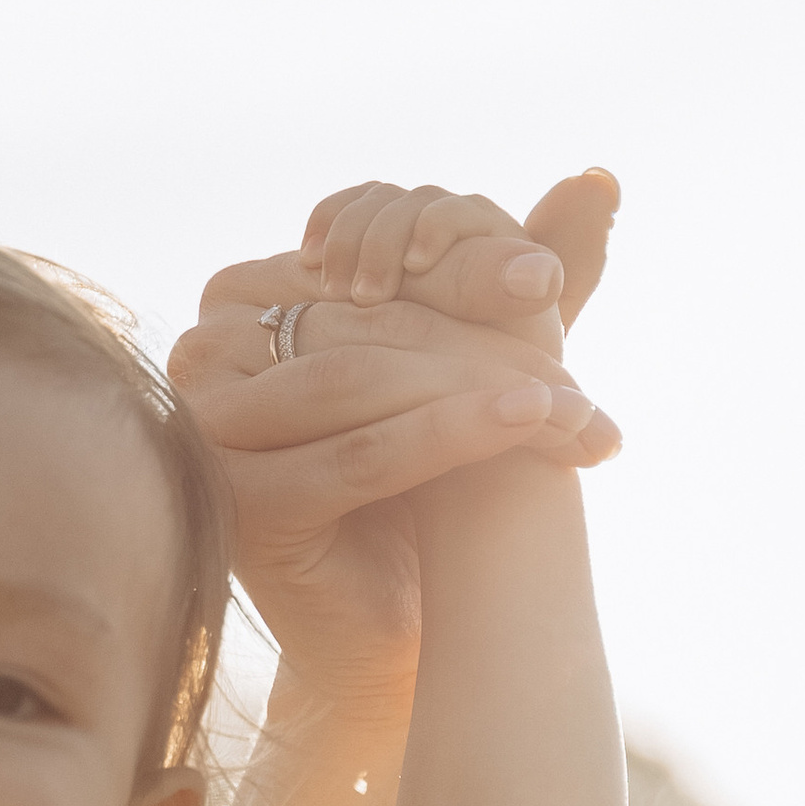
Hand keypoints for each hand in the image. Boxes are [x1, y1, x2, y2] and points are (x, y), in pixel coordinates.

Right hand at [167, 173, 620, 702]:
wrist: (395, 629)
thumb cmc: (427, 488)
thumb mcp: (474, 362)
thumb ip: (515, 274)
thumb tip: (600, 177)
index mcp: (242, 298)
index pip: (362, 263)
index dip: (464, 270)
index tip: (554, 283)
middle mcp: (203, 353)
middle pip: (365, 324)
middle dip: (481, 342)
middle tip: (575, 365)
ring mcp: (207, 428)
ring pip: (362, 382)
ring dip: (479, 388)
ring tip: (572, 410)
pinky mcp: (235, 502)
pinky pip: (361, 451)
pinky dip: (451, 434)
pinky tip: (527, 423)